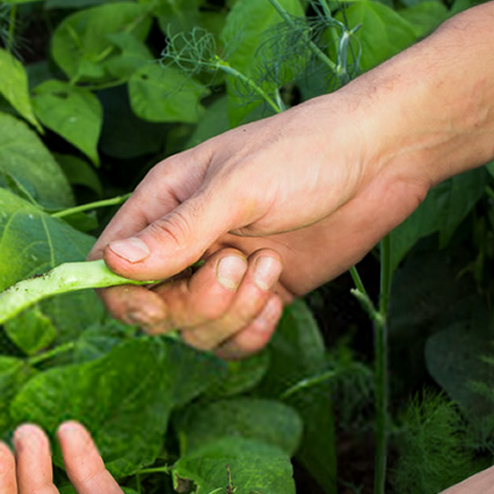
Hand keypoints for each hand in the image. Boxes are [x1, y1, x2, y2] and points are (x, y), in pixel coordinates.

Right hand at [94, 91, 430, 355]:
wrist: (383, 157)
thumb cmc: (306, 151)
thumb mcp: (238, 188)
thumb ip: (178, 232)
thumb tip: (114, 265)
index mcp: (164, 205)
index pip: (110, 266)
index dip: (125, 295)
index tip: (159, 299)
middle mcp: (185, 243)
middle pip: (153, 310)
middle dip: (194, 303)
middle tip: (236, 265)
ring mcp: (222, 273)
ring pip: (194, 331)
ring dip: (232, 313)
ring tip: (270, 267)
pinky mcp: (259, 295)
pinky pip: (231, 341)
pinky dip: (252, 333)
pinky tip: (279, 299)